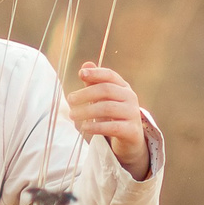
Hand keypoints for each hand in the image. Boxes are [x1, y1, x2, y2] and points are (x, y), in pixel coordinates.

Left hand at [68, 63, 152, 178]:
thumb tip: (86, 64)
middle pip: (107, 90)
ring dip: (87, 111)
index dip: (96, 73)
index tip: (81, 74)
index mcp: (123, 87)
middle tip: (70, 99)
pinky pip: (113, 127)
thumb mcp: (103, 99)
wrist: (130, 139)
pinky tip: (84, 127)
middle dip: (86, 93)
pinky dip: (96, 126)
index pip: (110, 75)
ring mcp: (133, 114)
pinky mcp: (132, 130)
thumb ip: (94, 84)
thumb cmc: (113, 116)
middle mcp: (131, 97)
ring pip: (108, 108)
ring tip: (72, 115)